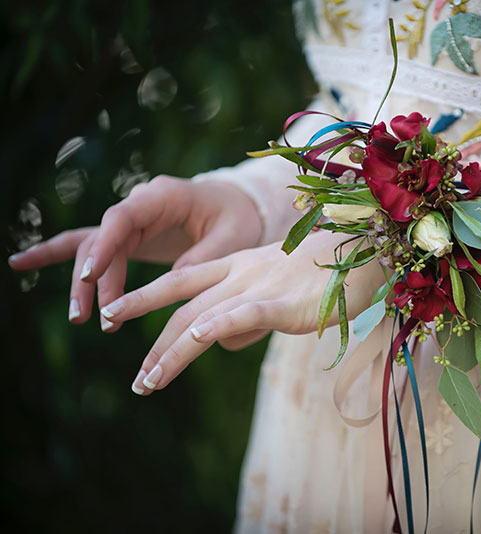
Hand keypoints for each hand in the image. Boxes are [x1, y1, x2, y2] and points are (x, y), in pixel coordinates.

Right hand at [7, 176, 262, 331]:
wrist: (238, 206)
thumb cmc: (238, 218)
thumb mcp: (234, 236)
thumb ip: (205, 256)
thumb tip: (174, 284)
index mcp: (164, 196)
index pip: (123, 218)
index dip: (105, 247)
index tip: (91, 277)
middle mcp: (139, 204)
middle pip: (104, 240)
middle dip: (96, 279)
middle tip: (98, 318)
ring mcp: (130, 220)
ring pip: (93, 248)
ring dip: (84, 283)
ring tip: (82, 319)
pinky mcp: (127, 237)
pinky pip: (89, 244)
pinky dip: (55, 253)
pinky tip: (20, 262)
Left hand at [100, 231, 383, 394]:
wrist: (366, 252)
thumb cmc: (328, 274)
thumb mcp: (278, 289)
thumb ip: (248, 311)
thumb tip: (224, 340)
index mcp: (238, 264)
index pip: (180, 280)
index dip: (144, 297)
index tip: (116, 313)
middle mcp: (239, 273)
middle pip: (181, 306)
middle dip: (153, 343)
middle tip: (136, 377)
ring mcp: (258, 286)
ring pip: (201, 318)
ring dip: (170, 353)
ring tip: (148, 383)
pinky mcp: (281, 303)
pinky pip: (240, 315)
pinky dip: (214, 328)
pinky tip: (192, 341)